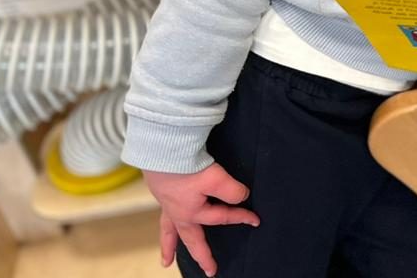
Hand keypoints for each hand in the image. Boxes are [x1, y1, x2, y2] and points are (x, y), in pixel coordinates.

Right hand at [144, 164, 258, 275]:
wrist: (161, 150)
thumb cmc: (185, 167)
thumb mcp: (215, 179)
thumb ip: (231, 191)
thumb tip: (241, 196)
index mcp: (192, 213)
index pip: (223, 217)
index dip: (241, 217)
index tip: (256, 220)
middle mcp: (178, 213)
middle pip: (192, 239)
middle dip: (202, 255)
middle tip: (209, 271)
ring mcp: (167, 203)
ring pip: (170, 231)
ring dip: (170, 246)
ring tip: (166, 261)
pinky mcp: (161, 191)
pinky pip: (163, 216)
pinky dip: (164, 225)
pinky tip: (167, 221)